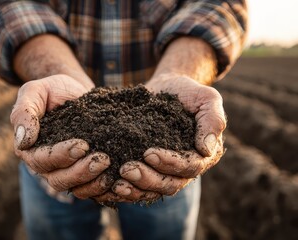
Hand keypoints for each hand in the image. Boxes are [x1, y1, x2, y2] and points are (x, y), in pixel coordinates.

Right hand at [10, 75, 111, 197]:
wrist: (74, 91)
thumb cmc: (52, 90)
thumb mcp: (34, 92)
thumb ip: (24, 112)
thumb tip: (23, 141)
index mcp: (30, 149)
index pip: (42, 161)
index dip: (61, 155)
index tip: (82, 145)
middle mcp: (46, 165)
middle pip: (59, 180)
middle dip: (81, 172)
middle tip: (103, 159)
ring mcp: (66, 170)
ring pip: (76, 187)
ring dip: (94, 182)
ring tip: (111, 168)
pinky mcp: (84, 171)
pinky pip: (91, 188)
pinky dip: (103, 188)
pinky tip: (117, 179)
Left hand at [109, 74, 224, 201]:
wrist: (166, 88)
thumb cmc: (188, 92)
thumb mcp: (206, 99)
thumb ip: (213, 121)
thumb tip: (206, 150)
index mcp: (203, 155)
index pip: (189, 167)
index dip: (170, 164)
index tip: (148, 153)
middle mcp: (186, 168)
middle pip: (170, 184)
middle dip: (148, 179)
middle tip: (127, 169)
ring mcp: (167, 172)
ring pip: (154, 190)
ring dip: (136, 188)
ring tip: (117, 182)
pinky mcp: (150, 170)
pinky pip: (141, 187)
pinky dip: (128, 189)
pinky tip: (112, 185)